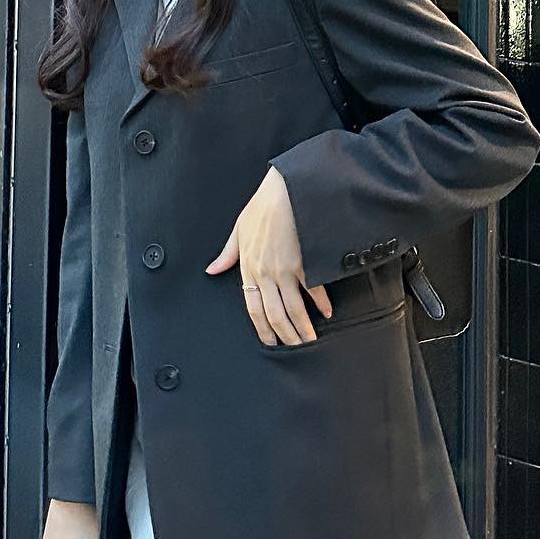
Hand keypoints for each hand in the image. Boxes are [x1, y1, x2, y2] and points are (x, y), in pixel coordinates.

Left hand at [206, 166, 332, 345]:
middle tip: (295, 349)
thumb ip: (227, 254)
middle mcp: (266, 273)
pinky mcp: (305, 261)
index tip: (270, 343)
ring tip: (310, 340)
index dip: (262, 329)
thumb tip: (212, 271)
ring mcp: (286, 269)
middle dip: (285, 336)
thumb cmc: (261, 206)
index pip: (253, 308)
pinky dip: (321, 304)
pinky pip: (314, 289)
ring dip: (303, 328)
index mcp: (248, 268)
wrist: (285, 189)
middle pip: (275, 315)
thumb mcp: (239, 229)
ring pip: (294, 308)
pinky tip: (327, 312)